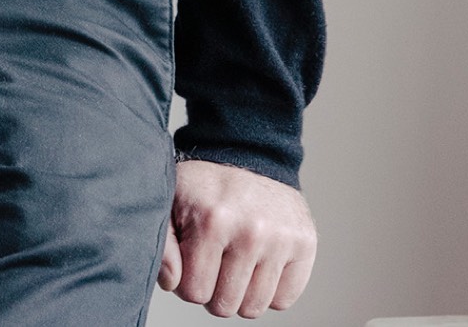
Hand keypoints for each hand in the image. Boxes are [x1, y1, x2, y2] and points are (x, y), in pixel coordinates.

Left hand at [159, 158, 316, 314]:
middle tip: (214, 263)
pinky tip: (259, 266)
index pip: (194, 292)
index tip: (193, 260)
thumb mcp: (170, 205)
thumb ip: (162, 246)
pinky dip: (269, 292)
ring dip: (241, 294)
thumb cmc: (206, 189)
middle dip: (213, 291)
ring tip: (235, 265)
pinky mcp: (305, 244)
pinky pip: (283, 300)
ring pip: (254, 308)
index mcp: (213, 221)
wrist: (250, 158)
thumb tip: (172, 281)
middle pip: (225, 306)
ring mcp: (282, 239)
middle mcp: (252, 231)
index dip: (189, 282)